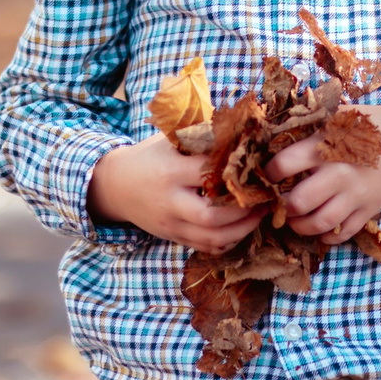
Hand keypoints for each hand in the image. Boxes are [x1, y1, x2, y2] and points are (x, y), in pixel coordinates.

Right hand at [87, 136, 260, 252]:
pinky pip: (206, 248)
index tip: (258, 166)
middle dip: (244, 210)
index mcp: (170, 171)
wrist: (115, 186)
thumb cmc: (150, 156)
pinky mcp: (173, 237)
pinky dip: (228, 241)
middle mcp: (170, 201)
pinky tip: (242, 228)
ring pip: (212, 238)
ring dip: (243, 229)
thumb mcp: (169, 140)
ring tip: (260, 214)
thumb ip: (201, 137)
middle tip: (265, 198)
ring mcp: (171, 224)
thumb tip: (243, 131)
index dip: (236, 172)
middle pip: (211, 215)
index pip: (208, 173)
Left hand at [266, 101, 380, 244]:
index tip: (269, 174)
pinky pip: (342, 234)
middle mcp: (339, 174)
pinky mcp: (369, 211)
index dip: (270, 172)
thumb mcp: (340, 115)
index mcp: (327, 147)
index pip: (285, 165)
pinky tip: (320, 227)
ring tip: (295, 218)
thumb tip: (275, 134)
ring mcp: (355, 196)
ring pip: (318, 224)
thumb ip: (311, 126)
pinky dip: (326, 236)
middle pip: (298, 203)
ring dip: (299, 226)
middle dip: (282, 206)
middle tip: (279, 202)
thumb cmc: (370, 125)